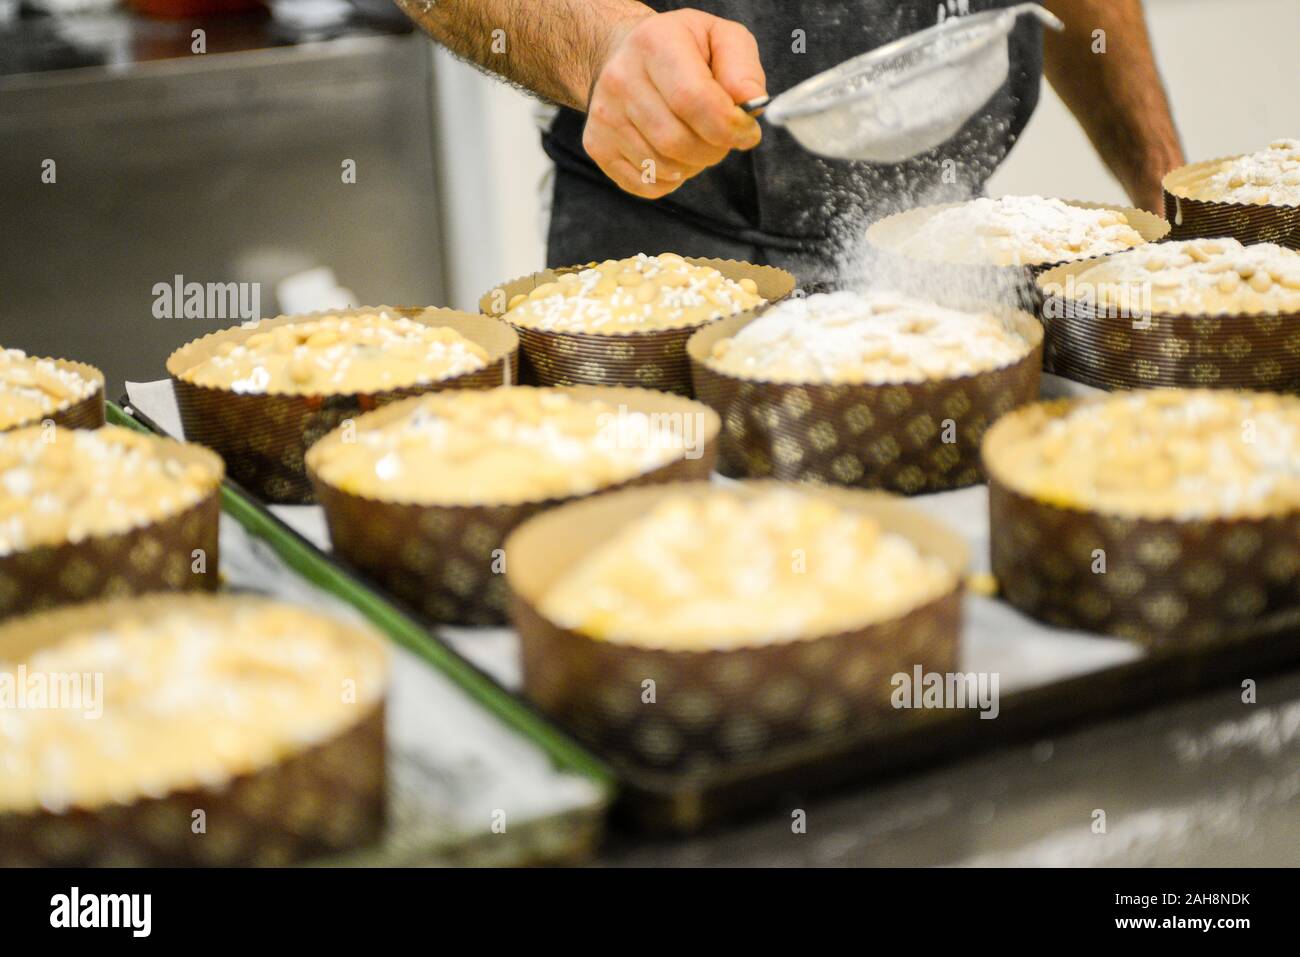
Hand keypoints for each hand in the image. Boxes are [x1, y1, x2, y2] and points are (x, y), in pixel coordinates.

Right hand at [584, 9, 766, 198]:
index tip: (747, 132)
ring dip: (693, 165)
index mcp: (654, 43)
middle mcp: (621, 79)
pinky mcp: (597, 145)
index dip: (728, 126)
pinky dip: (671, 180)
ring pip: (663, 168)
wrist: (625, 56)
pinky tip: (674, 154)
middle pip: (678, 141)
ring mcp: (604, 116)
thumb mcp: (721, 39)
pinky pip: (646, 185)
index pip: (693, 99)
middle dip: (714, 150)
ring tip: (696, 140)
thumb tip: (750, 104)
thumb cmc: (682, 50)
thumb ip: (743, 68)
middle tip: (723, 138)